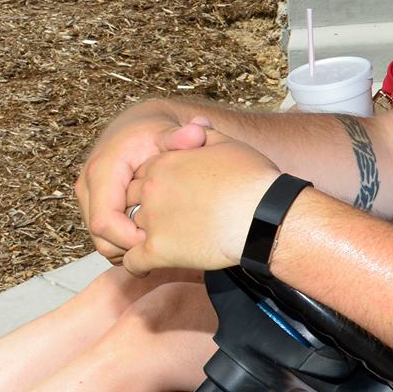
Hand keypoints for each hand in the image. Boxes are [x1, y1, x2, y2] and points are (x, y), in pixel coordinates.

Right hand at [76, 105, 210, 259]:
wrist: (137, 129)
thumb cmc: (154, 132)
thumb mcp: (168, 131)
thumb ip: (181, 136)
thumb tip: (196, 133)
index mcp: (102, 171)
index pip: (105, 222)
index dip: (131, 239)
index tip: (162, 239)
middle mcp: (88, 188)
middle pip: (101, 238)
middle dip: (132, 250)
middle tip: (166, 249)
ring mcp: (89, 200)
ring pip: (101, 242)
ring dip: (129, 250)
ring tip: (162, 244)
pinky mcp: (94, 208)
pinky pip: (106, 238)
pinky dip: (126, 244)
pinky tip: (154, 238)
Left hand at [120, 131, 278, 274]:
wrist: (265, 215)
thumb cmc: (253, 180)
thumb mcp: (228, 145)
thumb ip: (203, 135)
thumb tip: (195, 124)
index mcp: (164, 163)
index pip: (142, 175)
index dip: (153, 189)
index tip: (167, 199)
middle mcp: (151, 189)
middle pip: (131, 201)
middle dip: (140, 212)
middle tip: (158, 224)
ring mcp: (152, 219)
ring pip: (127, 231)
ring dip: (136, 239)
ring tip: (154, 246)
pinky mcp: (157, 249)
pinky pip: (132, 261)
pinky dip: (137, 266)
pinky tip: (148, 267)